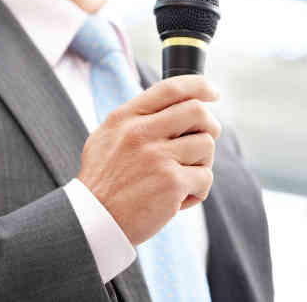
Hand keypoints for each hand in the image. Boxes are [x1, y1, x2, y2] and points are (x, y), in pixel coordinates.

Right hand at [77, 75, 221, 245]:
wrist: (93, 221)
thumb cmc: (103, 180)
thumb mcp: (107, 136)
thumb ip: (136, 118)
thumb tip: (173, 104)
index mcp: (126, 117)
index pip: (171, 88)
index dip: (199, 85)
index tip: (213, 92)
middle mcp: (141, 132)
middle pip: (197, 111)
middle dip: (210, 125)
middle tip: (205, 139)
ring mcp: (158, 157)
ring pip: (206, 145)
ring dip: (202, 162)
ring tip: (184, 176)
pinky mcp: (171, 183)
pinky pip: (205, 177)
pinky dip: (198, 190)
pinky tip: (179, 199)